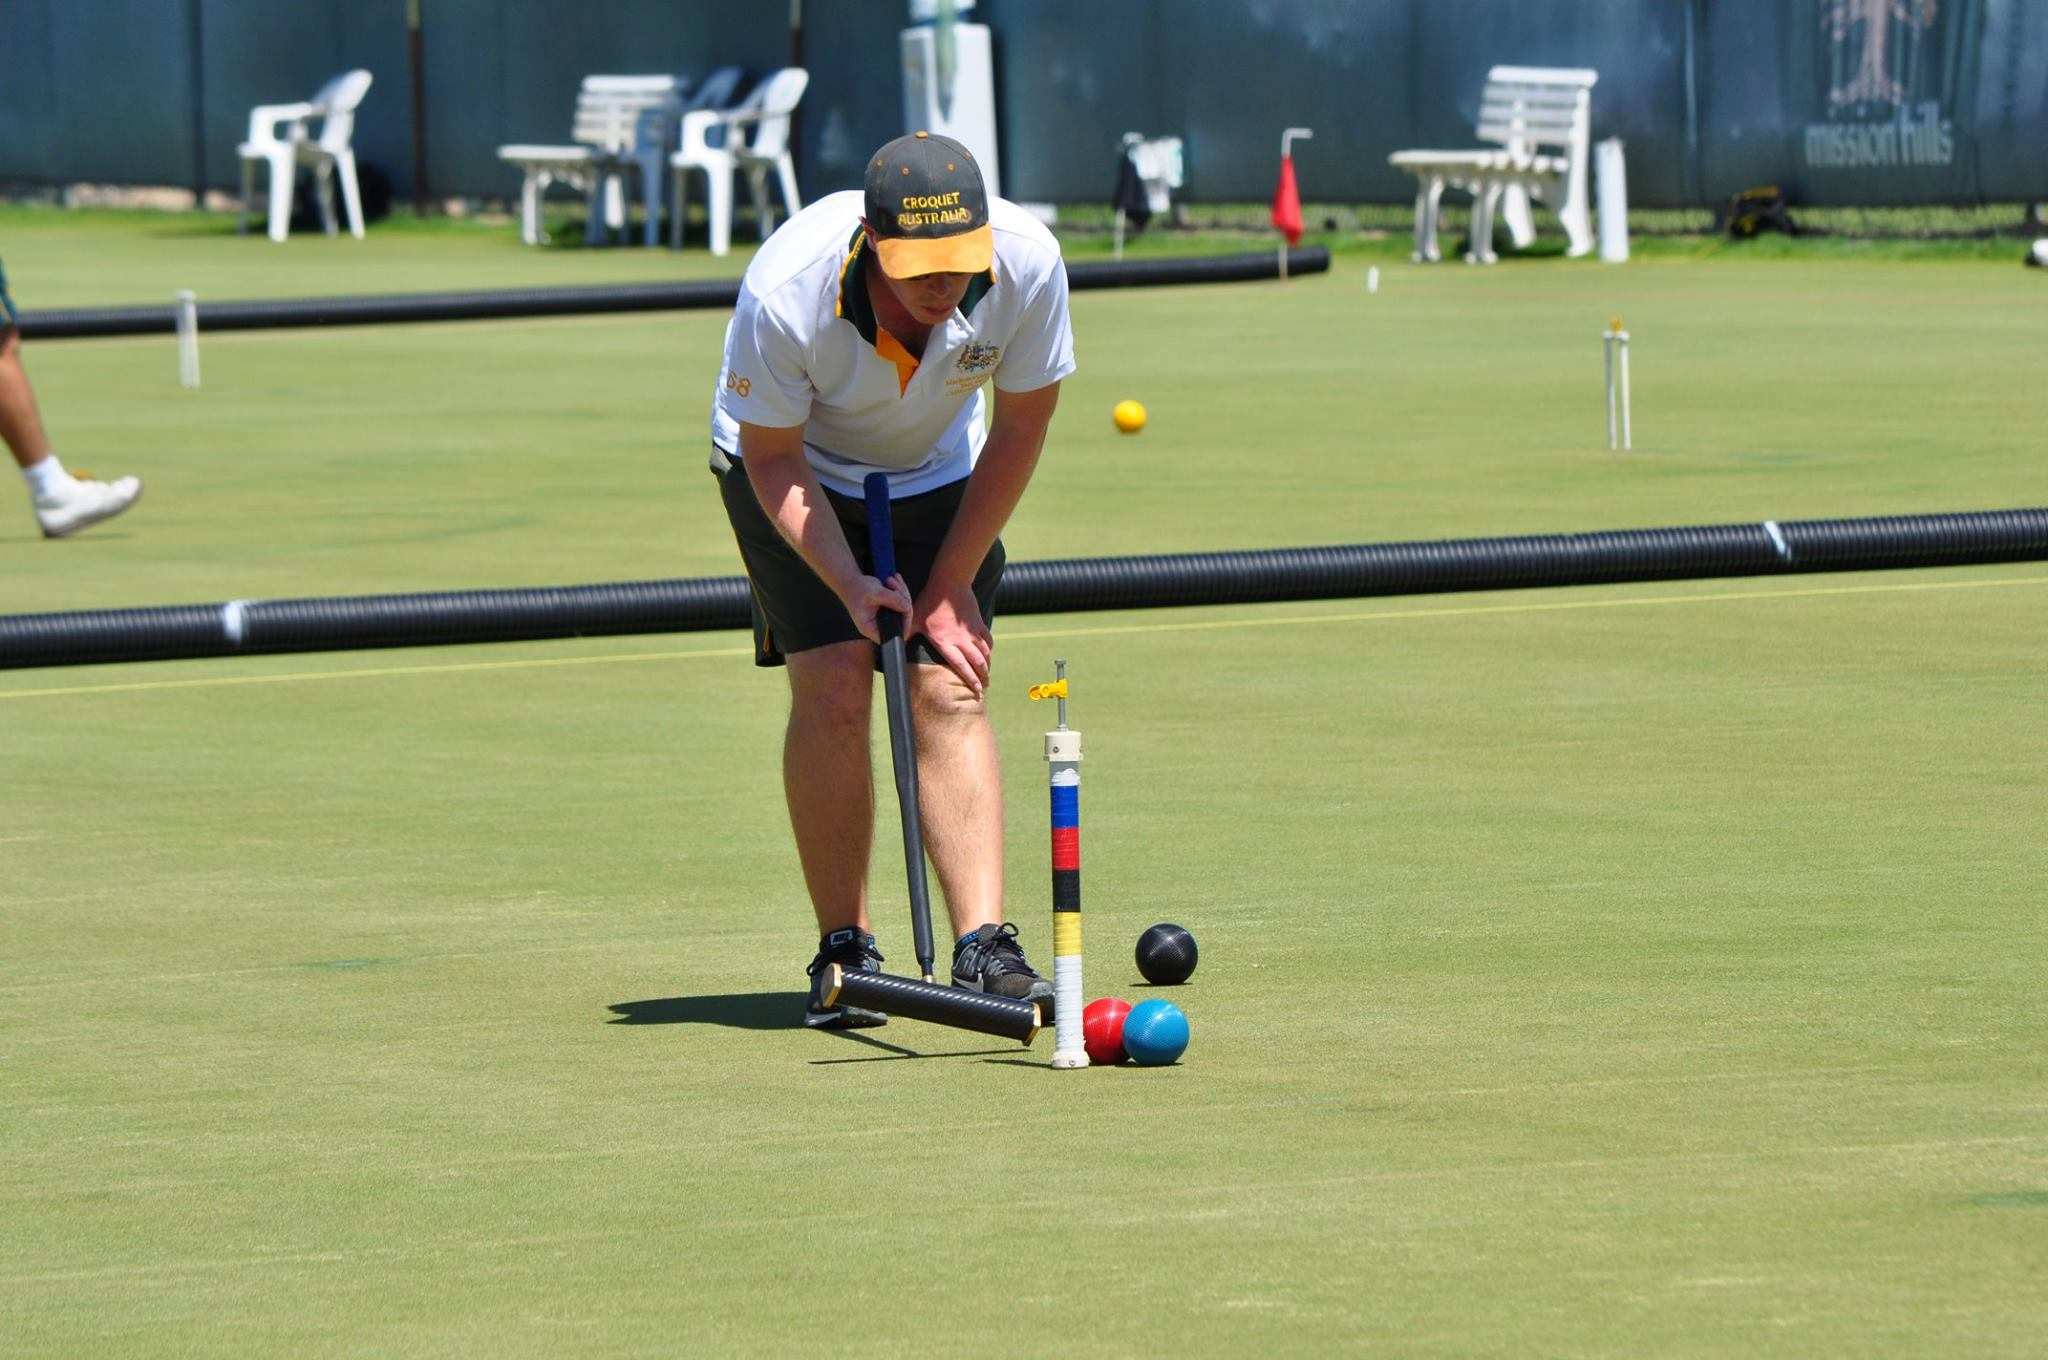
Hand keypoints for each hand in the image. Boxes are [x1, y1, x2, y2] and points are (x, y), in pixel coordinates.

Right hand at [842, 572, 912, 645]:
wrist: (851, 581)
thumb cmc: (857, 588)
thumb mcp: (874, 593)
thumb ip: (891, 600)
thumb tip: (907, 607)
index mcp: (871, 628)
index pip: (894, 635)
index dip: (905, 623)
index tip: (906, 607)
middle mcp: (879, 625)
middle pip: (902, 619)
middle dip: (902, 598)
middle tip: (892, 583)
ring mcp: (885, 618)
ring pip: (904, 608)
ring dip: (901, 591)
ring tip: (890, 580)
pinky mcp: (889, 609)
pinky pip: (902, 601)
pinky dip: (900, 589)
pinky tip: (894, 580)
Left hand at [913, 582, 992, 696]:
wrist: (949, 583)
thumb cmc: (929, 602)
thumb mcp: (914, 619)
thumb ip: (906, 634)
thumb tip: (893, 645)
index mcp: (946, 642)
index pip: (961, 666)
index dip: (970, 680)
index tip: (976, 690)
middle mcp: (961, 640)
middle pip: (977, 663)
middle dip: (983, 677)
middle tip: (984, 687)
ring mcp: (972, 632)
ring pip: (985, 653)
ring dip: (987, 665)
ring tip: (987, 674)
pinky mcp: (978, 623)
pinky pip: (988, 639)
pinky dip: (989, 649)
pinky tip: (988, 654)